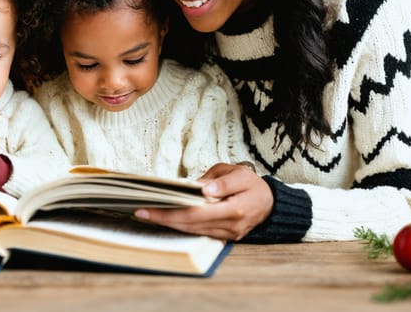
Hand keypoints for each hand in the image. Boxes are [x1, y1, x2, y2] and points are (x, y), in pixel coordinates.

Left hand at [134, 163, 272, 240]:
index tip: (149, 207)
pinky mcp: (225, 238)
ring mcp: (227, 235)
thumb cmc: (251, 184)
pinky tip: (166, 219)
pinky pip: (199, 233)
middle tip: (140, 212)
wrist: (270, 203)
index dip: (170, 212)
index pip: (195, 213)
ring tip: (148, 215)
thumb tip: (201, 189)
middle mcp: (230, 226)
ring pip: (192, 232)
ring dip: (169, 224)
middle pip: (190, 225)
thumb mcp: (240, 173)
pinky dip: (181, 227)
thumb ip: (221, 181)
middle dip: (163, 219)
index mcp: (234, 209)